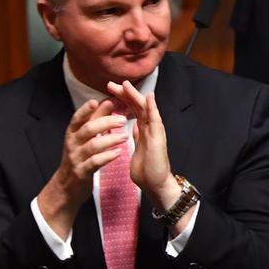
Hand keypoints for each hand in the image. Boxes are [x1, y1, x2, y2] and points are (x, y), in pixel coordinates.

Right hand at [36, 99, 127, 238]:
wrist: (67, 186)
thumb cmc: (78, 158)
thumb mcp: (83, 138)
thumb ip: (96, 120)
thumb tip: (109, 101)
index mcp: (72, 133)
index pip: (77, 118)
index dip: (86, 109)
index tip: (97, 101)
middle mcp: (72, 144)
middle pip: (88, 129)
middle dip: (106, 122)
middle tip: (123, 119)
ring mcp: (76, 158)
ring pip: (93, 145)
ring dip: (110, 139)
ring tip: (125, 136)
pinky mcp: (82, 172)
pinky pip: (95, 162)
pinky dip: (107, 157)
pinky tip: (118, 153)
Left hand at [108, 81, 181, 210]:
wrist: (155, 184)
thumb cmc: (147, 170)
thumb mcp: (138, 149)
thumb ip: (137, 136)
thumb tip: (133, 127)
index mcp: (143, 130)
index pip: (131, 109)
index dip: (122, 99)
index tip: (109, 90)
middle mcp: (149, 128)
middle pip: (137, 105)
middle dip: (125, 93)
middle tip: (111, 83)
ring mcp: (155, 131)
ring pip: (146, 108)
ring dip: (136, 95)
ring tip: (126, 84)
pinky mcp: (159, 138)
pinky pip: (155, 119)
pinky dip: (152, 107)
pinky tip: (148, 97)